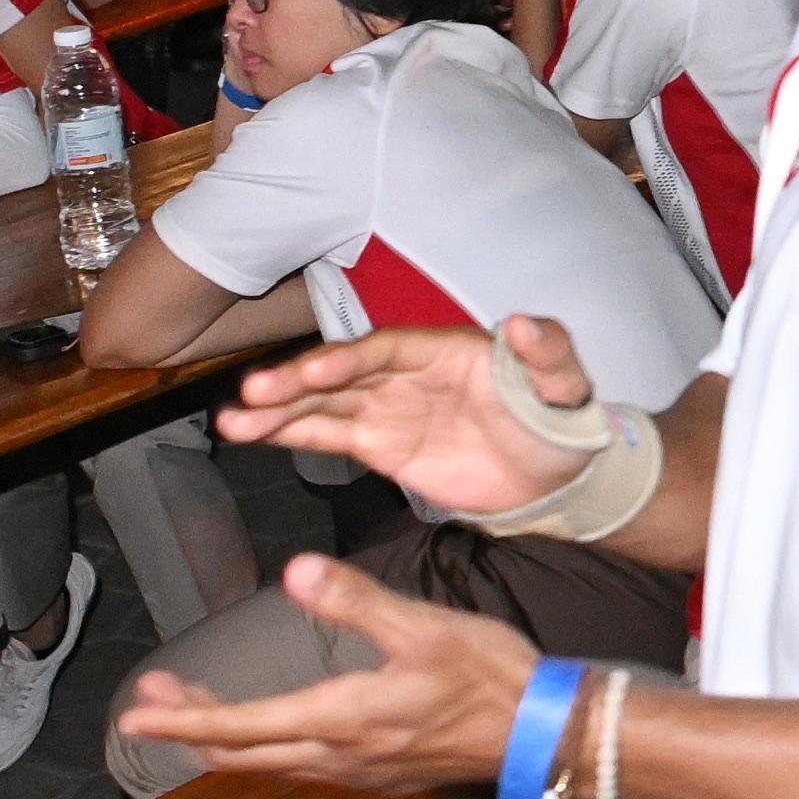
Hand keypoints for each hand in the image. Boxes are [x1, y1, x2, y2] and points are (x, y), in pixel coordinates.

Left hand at [114, 555, 535, 790]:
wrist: (542, 733)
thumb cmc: (489, 677)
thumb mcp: (424, 626)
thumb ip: (355, 600)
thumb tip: (296, 571)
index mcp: (339, 719)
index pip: (240, 728)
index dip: (182, 721)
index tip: (134, 717)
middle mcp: (337, 755)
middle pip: (242, 753)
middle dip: (190, 727)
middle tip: (152, 700)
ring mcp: (357, 770)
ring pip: (269, 763)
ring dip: (225, 738)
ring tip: (196, 710)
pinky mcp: (377, 772)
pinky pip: (301, 767)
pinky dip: (264, 747)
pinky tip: (271, 728)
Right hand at [219, 314, 614, 514]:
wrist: (557, 475)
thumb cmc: (559, 421)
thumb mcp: (566, 386)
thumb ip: (549, 354)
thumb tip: (523, 323)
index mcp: (443, 349)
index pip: (385, 349)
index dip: (348, 360)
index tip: (313, 374)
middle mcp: (406, 373)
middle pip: (342, 375)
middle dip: (297, 384)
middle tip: (253, 395)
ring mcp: (389, 407)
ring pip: (323, 405)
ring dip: (278, 412)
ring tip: (233, 423)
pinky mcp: (380, 445)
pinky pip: (328, 435)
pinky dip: (289, 435)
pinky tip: (249, 435)